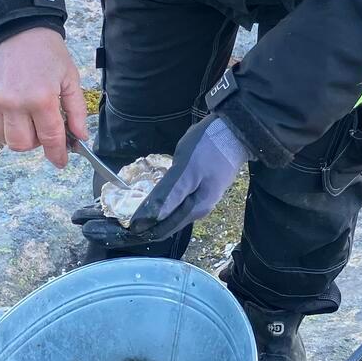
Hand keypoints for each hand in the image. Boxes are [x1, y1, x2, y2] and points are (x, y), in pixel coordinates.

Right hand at [0, 27, 87, 166]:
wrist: (15, 26)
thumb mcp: (69, 77)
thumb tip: (80, 138)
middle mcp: (13, 102)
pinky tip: (10, 104)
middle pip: (21, 145)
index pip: (50, 139)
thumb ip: (76, 111)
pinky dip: (0, 120)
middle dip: (34, 143)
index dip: (57, 155)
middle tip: (41, 129)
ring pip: (2, 137)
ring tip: (25, 115)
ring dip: (16, 133)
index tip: (60, 161)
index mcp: (40, 98)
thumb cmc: (46, 51)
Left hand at [128, 115, 252, 238]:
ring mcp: (204, 197)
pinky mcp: (204, 186)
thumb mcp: (185, 171)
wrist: (235, 131)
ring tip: (138, 213)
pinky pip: (181, 201)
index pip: (164, 228)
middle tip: (127, 223)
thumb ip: (168, 196)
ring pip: (175, 212)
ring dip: (157, 214)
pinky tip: (159, 198)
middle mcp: (200, 209)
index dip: (144, 229)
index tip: (126, 229)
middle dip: (149, 224)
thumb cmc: (208, 149)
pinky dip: (167, 203)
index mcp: (196, 209)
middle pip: (170, 223)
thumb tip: (149, 219)